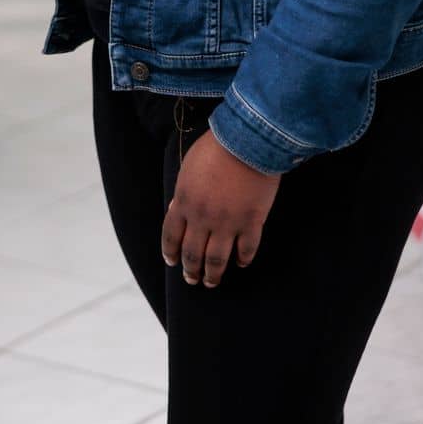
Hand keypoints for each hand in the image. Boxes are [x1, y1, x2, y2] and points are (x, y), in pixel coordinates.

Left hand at [162, 130, 280, 288]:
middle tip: (192, 280)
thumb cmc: (215, 148)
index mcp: (184, 202)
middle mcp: (202, 218)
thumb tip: (178, 209)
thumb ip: (184, 192)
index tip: (172, 262)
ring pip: (217, 260)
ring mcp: (227, 223)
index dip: (171, 252)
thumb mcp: (188, 168)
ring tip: (212, 283)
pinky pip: (246, 250)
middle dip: (191, 270)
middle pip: (193, 253)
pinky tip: (241, 264)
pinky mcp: (251, 223)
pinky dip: (243, 260)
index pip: (171, 236)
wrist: (246, 141)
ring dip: (213, 275)